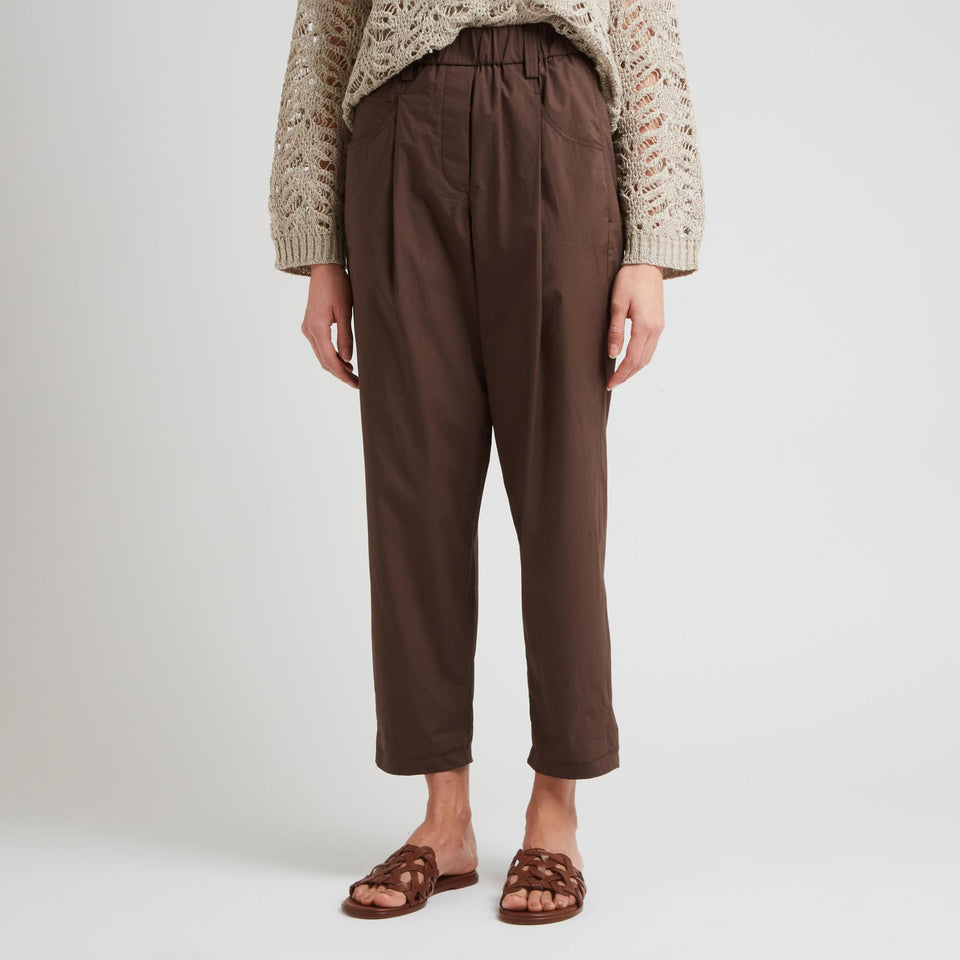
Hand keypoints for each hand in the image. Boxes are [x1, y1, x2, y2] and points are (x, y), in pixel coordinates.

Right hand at [302, 263, 357, 387]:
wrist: (323, 267)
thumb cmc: (337, 285)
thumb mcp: (344, 311)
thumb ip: (346, 336)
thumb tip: (348, 359)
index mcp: (317, 329)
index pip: (331, 360)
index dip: (343, 374)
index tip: (356, 384)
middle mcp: (308, 331)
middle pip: (324, 361)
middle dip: (341, 374)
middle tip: (357, 383)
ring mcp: (308, 328)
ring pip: (322, 355)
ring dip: (336, 366)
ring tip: (353, 374)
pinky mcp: (310, 324)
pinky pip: (320, 347)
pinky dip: (331, 356)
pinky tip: (344, 360)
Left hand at [606, 263, 664, 389]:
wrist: (648, 262)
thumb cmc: (630, 279)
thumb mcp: (617, 304)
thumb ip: (615, 331)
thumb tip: (613, 354)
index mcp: (645, 326)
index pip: (632, 359)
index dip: (620, 374)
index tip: (609, 383)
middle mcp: (656, 329)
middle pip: (642, 362)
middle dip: (627, 375)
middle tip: (612, 383)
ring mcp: (660, 326)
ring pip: (648, 356)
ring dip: (635, 368)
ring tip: (620, 375)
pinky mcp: (659, 322)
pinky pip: (651, 347)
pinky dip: (641, 358)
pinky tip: (631, 360)